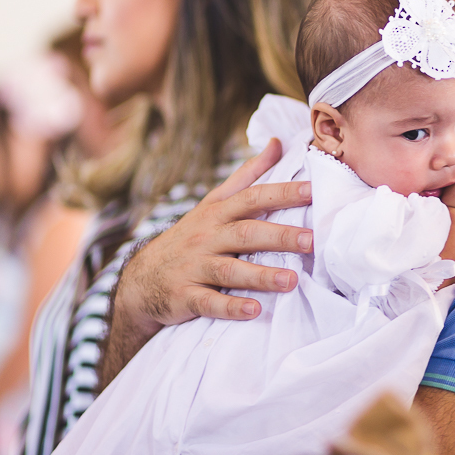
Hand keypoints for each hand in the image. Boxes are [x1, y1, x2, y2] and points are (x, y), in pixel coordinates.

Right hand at [114, 138, 313, 329]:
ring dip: (260, 275)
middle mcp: (206, 237)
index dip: (281, 193)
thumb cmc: (191, 237)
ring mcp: (194, 267)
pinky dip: (231, 307)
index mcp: (217, 213)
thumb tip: (278, 143)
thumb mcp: (214, 203)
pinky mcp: (185, 296)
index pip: (252, 198)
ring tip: (291, 280)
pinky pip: (209, 303)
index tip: (311, 191)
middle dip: (279, 236)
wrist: (142, 280)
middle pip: (245, 233)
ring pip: (229, 270)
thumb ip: (248, 175)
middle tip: (312, 240)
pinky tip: (254, 310)